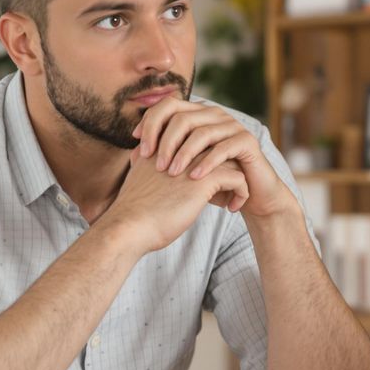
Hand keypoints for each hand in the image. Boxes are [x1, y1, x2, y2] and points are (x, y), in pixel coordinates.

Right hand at [102, 149, 248, 253]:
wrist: (129, 227)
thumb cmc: (132, 212)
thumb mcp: (139, 180)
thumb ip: (144, 166)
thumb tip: (141, 160)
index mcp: (165, 147)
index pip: (199, 142)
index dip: (210, 159)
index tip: (213, 179)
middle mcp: (181, 150)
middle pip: (217, 147)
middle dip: (227, 165)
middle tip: (230, 187)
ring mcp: (193, 163)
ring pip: (231, 160)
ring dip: (237, 178)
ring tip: (235, 197)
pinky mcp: (204, 180)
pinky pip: (238, 178)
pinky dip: (241, 192)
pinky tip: (232, 208)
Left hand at [133, 98, 294, 218]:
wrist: (249, 195)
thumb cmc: (211, 181)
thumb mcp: (184, 167)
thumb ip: (162, 155)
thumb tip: (131, 152)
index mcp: (197, 115)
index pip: (168, 106)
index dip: (150, 123)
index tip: (139, 147)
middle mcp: (214, 115)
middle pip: (182, 117)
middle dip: (165, 142)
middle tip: (155, 166)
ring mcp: (232, 126)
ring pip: (201, 132)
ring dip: (184, 154)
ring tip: (172, 174)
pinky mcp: (248, 141)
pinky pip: (224, 148)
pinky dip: (207, 163)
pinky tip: (195, 177)